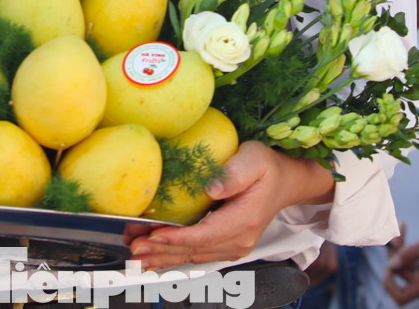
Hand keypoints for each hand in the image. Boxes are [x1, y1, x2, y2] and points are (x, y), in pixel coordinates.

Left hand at [128, 141, 334, 270]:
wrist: (286, 182)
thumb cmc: (268, 166)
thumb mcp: (255, 159)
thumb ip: (234, 173)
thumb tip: (210, 188)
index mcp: (244, 220)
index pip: (205, 235)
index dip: (176, 238)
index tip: (152, 235)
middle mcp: (238, 240)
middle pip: (194, 250)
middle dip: (161, 251)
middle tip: (133, 247)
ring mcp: (233, 246)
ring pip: (192, 257)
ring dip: (162, 257)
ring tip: (135, 256)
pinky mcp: (226, 245)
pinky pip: (196, 255)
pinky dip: (173, 257)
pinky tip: (153, 258)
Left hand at [383, 225, 418, 305]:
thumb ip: (410, 253)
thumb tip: (391, 265)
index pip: (401, 296)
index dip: (390, 284)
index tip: (390, 263)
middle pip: (398, 274)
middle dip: (393, 252)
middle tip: (396, 233)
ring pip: (399, 264)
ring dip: (397, 245)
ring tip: (401, 225)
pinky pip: (404, 258)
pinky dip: (401, 244)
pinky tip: (403, 227)